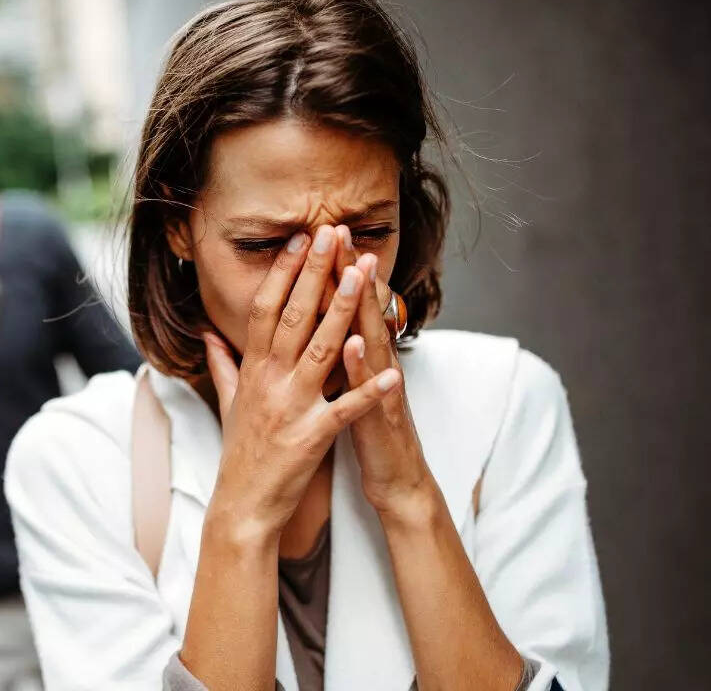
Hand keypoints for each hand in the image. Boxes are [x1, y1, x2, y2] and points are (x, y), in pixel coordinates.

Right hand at [203, 226, 402, 540]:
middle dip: (315, 274)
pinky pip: (345, 409)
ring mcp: (290, 407)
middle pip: (292, 317)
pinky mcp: (312, 436)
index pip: (266, 309)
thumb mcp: (229, 402)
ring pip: (320, 350)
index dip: (284, 273)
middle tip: (330, 234)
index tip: (300, 240)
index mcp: (253, 370)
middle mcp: (269, 382)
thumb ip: (222, 364)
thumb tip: (208, 334)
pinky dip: (369, 391)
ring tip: (362, 276)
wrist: (243, 505)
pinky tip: (394, 372)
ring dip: (343, 310)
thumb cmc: (240, 454)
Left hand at [331, 227, 435, 521]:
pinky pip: (372, 389)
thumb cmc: (365, 430)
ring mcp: (382, 388)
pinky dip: (363, 367)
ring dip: (365, 307)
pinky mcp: (383, 416)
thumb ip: (330, 355)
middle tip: (338, 230)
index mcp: (357, 357)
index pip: (341, 307)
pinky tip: (353, 344)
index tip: (313, 235)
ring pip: (374, 340)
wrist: (398, 479)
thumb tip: (314, 328)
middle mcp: (374, 364)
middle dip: (349, 272)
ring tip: (355, 272)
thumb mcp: (344, 387)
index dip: (328, 272)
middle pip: (361, 311)